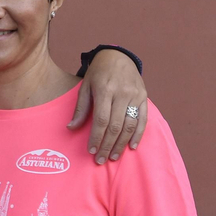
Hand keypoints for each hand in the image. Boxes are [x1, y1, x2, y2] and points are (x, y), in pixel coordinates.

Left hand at [68, 49, 147, 163]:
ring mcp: (135, 95)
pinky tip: (131, 146)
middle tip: (100, 160)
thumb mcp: (85, 86)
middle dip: (107, 145)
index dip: (96, 137)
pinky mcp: (144, 97)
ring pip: (130, 125)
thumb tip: (71, 128)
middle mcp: (122, 93)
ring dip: (121, 144)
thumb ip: (81, 108)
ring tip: (113, 156)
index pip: (101, 120)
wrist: (118, 56)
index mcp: (105, 90)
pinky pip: (143, 119)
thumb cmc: (98, 72)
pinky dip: (138, 135)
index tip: (91, 151)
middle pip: (115, 126)